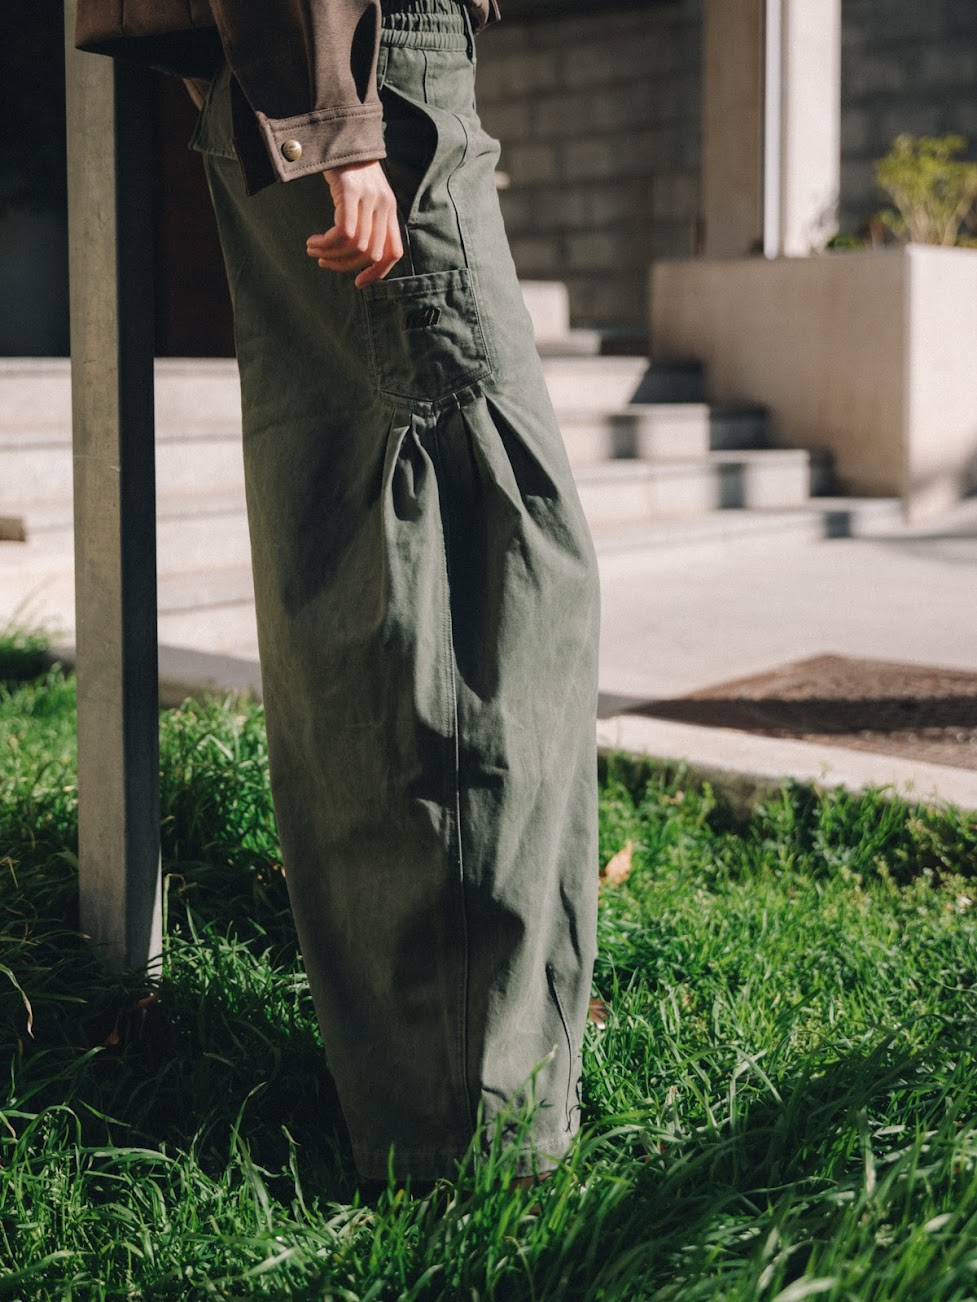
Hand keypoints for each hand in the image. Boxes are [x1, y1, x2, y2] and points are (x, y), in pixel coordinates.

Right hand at [306, 161, 402, 287]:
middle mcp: (384, 206)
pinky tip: (313, 241)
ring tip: (313, 249)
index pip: (393, 253)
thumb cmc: (348, 167)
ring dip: (331, 255)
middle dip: (346, 265)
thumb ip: (366, 219)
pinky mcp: (351, 191)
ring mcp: (369, 197)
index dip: (378, 273)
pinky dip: (327, 243)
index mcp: (389, 210)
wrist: (339, 131)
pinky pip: (343, 232)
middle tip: (324, 262)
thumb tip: (356, 252)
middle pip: (371, 254)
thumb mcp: (364, 195)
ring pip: (356, 245)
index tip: (358, 283)